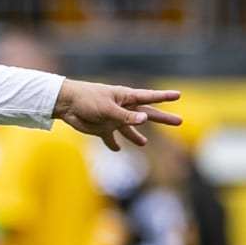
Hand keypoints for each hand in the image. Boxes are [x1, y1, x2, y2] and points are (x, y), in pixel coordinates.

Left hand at [54, 79, 182, 151]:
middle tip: (179, 121)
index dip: (164, 97)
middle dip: (162, 118)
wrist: (66, 105)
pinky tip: (118, 149)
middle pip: (146, 115)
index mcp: (125, 98)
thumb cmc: (87, 99)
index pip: (149, 97)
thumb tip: (144, 119)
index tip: (178, 95)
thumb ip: (125, 115)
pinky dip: (114, 144)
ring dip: (136, 136)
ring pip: (129, 129)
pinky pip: (111, 139)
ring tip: (144, 143)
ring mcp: (113, 120)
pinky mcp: (102, 129)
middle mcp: (122, 109)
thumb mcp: (108, 107)